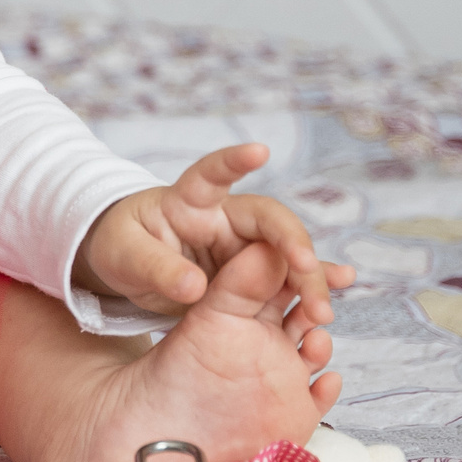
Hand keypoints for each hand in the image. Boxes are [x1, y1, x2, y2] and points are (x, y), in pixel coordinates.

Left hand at [73, 143, 355, 318]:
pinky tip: (338, 290)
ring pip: (286, 256)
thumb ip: (156, 267)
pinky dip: (309, 286)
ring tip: (322, 310)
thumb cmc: (123, 247)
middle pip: (270, 222)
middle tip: (307, 271)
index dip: (234, 161)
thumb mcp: (125, 255)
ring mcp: (242, 248)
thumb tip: (194, 286)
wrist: (129, 267)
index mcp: (189, 201)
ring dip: (308, 280)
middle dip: (293, 244)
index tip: (259, 150)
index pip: (212, 174)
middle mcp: (225, 219)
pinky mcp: (250, 276)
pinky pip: (285, 279)